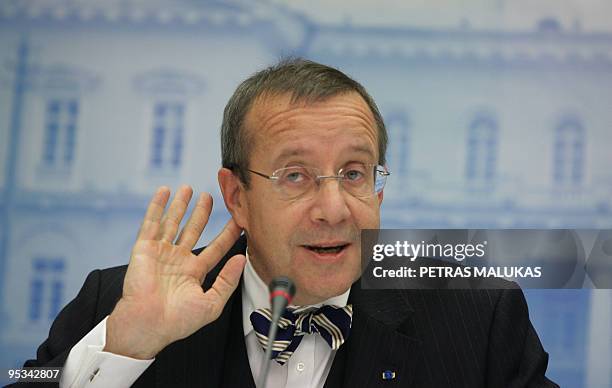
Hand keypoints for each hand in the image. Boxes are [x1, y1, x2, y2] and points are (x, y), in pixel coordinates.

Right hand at [104, 185, 245, 358]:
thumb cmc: (178, 321)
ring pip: (173, 222)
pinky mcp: (145, 248)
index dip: (228, 234)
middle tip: (210, 196)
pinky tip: (164, 191)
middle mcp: (178, 260)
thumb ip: (228, 281)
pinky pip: (152, 223)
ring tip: (189, 188)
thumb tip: (242, 260)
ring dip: (181, 205)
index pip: (216, 248)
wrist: (148, 324)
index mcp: (194, 273)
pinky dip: (157, 206)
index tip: (239, 221)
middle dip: (202, 213)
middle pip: (193, 229)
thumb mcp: (212, 303)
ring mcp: (161, 253)